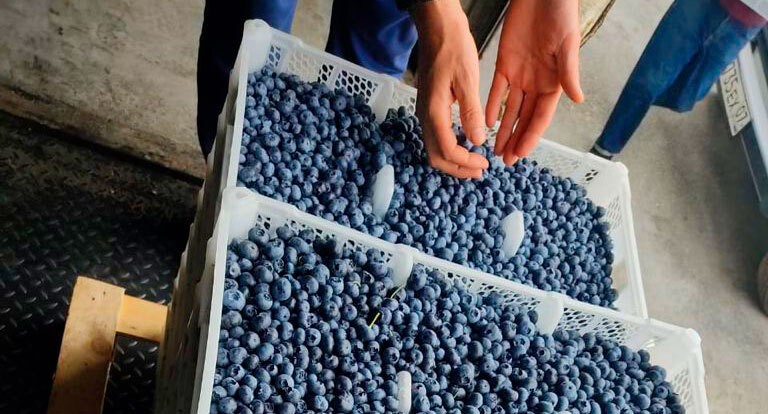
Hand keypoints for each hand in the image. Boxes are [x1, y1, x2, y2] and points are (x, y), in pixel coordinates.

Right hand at [412, 0, 488, 178]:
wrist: (436, 28)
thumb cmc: (452, 48)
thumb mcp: (467, 79)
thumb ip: (471, 112)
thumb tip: (477, 141)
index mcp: (434, 111)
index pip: (447, 150)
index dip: (466, 162)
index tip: (484, 164)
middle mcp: (425, 116)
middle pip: (436, 156)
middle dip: (457, 168)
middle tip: (480, 171)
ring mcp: (425, 112)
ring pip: (434, 148)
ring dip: (453, 160)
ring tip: (474, 162)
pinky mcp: (429, 107)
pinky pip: (436, 136)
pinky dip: (450, 147)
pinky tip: (467, 143)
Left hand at [486, 0, 583, 164]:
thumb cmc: (560, 15)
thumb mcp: (567, 44)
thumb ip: (569, 72)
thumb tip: (578, 99)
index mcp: (555, 83)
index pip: (541, 117)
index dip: (531, 137)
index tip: (520, 154)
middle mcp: (537, 83)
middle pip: (524, 119)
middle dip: (515, 140)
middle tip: (504, 160)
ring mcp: (520, 75)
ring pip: (510, 109)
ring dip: (502, 129)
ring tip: (494, 149)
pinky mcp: (505, 64)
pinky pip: (496, 90)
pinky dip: (491, 106)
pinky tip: (484, 122)